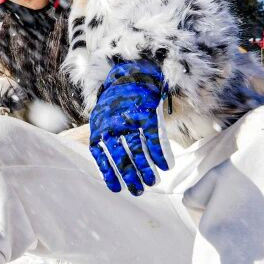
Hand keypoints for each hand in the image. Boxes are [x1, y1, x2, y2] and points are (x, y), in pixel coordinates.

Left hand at [89, 60, 169, 194]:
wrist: (133, 72)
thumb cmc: (118, 100)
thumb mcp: (103, 116)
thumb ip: (104, 135)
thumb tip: (109, 164)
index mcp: (99, 125)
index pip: (100, 153)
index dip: (107, 172)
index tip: (116, 189)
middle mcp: (112, 122)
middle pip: (120, 154)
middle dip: (129, 175)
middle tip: (138, 191)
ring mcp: (129, 117)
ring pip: (137, 148)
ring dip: (145, 168)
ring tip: (152, 182)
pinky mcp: (146, 111)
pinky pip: (153, 137)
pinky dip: (159, 153)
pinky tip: (164, 165)